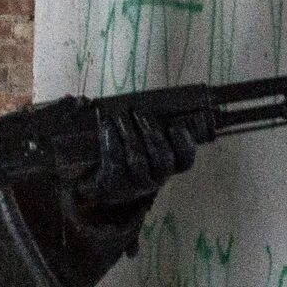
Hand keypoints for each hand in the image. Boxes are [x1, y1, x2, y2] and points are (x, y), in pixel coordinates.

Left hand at [76, 108, 197, 214]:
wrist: (100, 172)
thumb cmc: (127, 147)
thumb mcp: (143, 136)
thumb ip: (151, 122)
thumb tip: (150, 101)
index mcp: (170, 165)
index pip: (185, 160)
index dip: (184, 143)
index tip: (175, 125)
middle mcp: (157, 178)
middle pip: (162, 160)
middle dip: (151, 133)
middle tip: (139, 111)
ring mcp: (136, 184)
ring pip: (138, 161)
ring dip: (129, 134)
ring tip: (120, 115)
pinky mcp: (115, 184)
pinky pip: (115, 163)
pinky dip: (111, 142)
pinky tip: (107, 126)